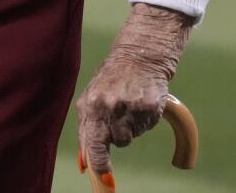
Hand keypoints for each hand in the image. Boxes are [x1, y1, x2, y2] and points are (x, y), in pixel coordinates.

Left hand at [76, 3, 192, 181]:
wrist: (138, 57)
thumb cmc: (110, 81)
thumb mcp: (91, 99)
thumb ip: (88, 129)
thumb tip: (85, 164)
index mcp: (91, 105)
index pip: (92, 142)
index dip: (98, 163)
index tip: (103, 177)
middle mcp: (109, 106)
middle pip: (116, 142)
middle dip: (115, 144)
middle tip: (115, 141)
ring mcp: (130, 107)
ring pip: (130, 137)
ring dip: (129, 129)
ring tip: (127, 108)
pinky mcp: (150, 107)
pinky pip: (146, 127)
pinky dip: (143, 121)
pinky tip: (139, 104)